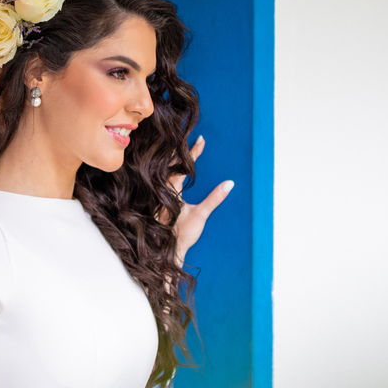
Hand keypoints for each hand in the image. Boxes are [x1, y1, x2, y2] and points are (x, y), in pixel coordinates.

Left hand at [170, 136, 232, 268]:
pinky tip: (172, 169)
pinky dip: (168, 170)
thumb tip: (229, 183)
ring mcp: (158, 194)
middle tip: (188, 137)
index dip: (194, 152)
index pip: (183, 165)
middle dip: (180, 149)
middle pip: (169, 163)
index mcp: (171, 189)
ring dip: (173, 159)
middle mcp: (162, 189)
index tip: (201, 139)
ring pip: (164, 170)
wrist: (168, 249)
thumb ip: (215, 198)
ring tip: (181, 148)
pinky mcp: (158, 201)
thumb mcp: (201, 214)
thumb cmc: (183, 233)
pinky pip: (162, 179)